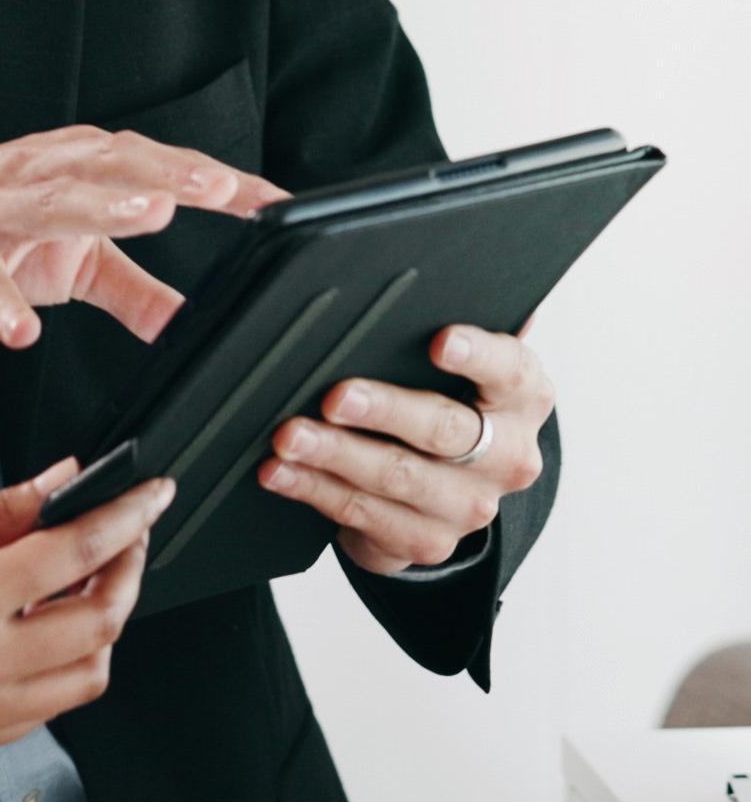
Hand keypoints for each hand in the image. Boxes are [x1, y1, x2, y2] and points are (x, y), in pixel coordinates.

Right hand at [0, 127, 283, 346]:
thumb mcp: (69, 260)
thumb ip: (133, 289)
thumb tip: (192, 324)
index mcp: (73, 167)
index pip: (153, 163)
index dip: (212, 179)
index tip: (270, 201)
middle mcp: (37, 176)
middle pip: (108, 166)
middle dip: (167, 173)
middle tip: (222, 187)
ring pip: (49, 203)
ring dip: (100, 206)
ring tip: (152, 214)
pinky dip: (2, 304)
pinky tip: (25, 331)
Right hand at [0, 462, 175, 757]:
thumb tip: (55, 487)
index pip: (75, 555)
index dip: (126, 518)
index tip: (150, 494)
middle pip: (101, 625)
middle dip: (129, 571)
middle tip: (126, 533)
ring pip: (88, 678)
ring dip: (103, 627)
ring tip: (84, 581)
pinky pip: (47, 709)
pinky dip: (64, 667)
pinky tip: (39, 627)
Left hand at [257, 323, 554, 573]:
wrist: (449, 488)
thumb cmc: (444, 399)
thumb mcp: (459, 361)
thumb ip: (454, 313)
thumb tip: (447, 261)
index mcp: (522, 396)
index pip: (510, 369)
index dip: (478, 355)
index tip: (441, 341)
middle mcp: (508, 455)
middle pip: (445, 429)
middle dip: (384, 410)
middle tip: (335, 396)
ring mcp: (469, 505)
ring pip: (398, 477)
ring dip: (335, 455)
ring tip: (287, 435)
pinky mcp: (427, 541)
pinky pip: (365, 515)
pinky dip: (314, 491)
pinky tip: (280, 472)